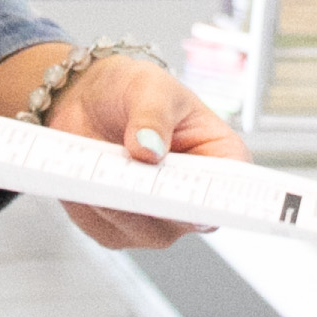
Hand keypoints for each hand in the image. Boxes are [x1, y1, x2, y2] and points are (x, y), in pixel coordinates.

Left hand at [35, 51, 249, 250]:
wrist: (85, 101)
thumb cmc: (131, 90)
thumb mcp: (148, 87)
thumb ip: (152, 115)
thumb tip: (148, 150)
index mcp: (217, 157)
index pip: (233, 188)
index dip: (222, 198)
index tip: (200, 198)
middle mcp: (191, 196)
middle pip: (186, 217)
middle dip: (157, 199)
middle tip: (134, 174)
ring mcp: (156, 219)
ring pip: (143, 229)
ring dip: (117, 200)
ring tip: (99, 164)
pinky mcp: (117, 229)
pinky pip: (106, 227)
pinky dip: (91, 205)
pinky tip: (83, 175)